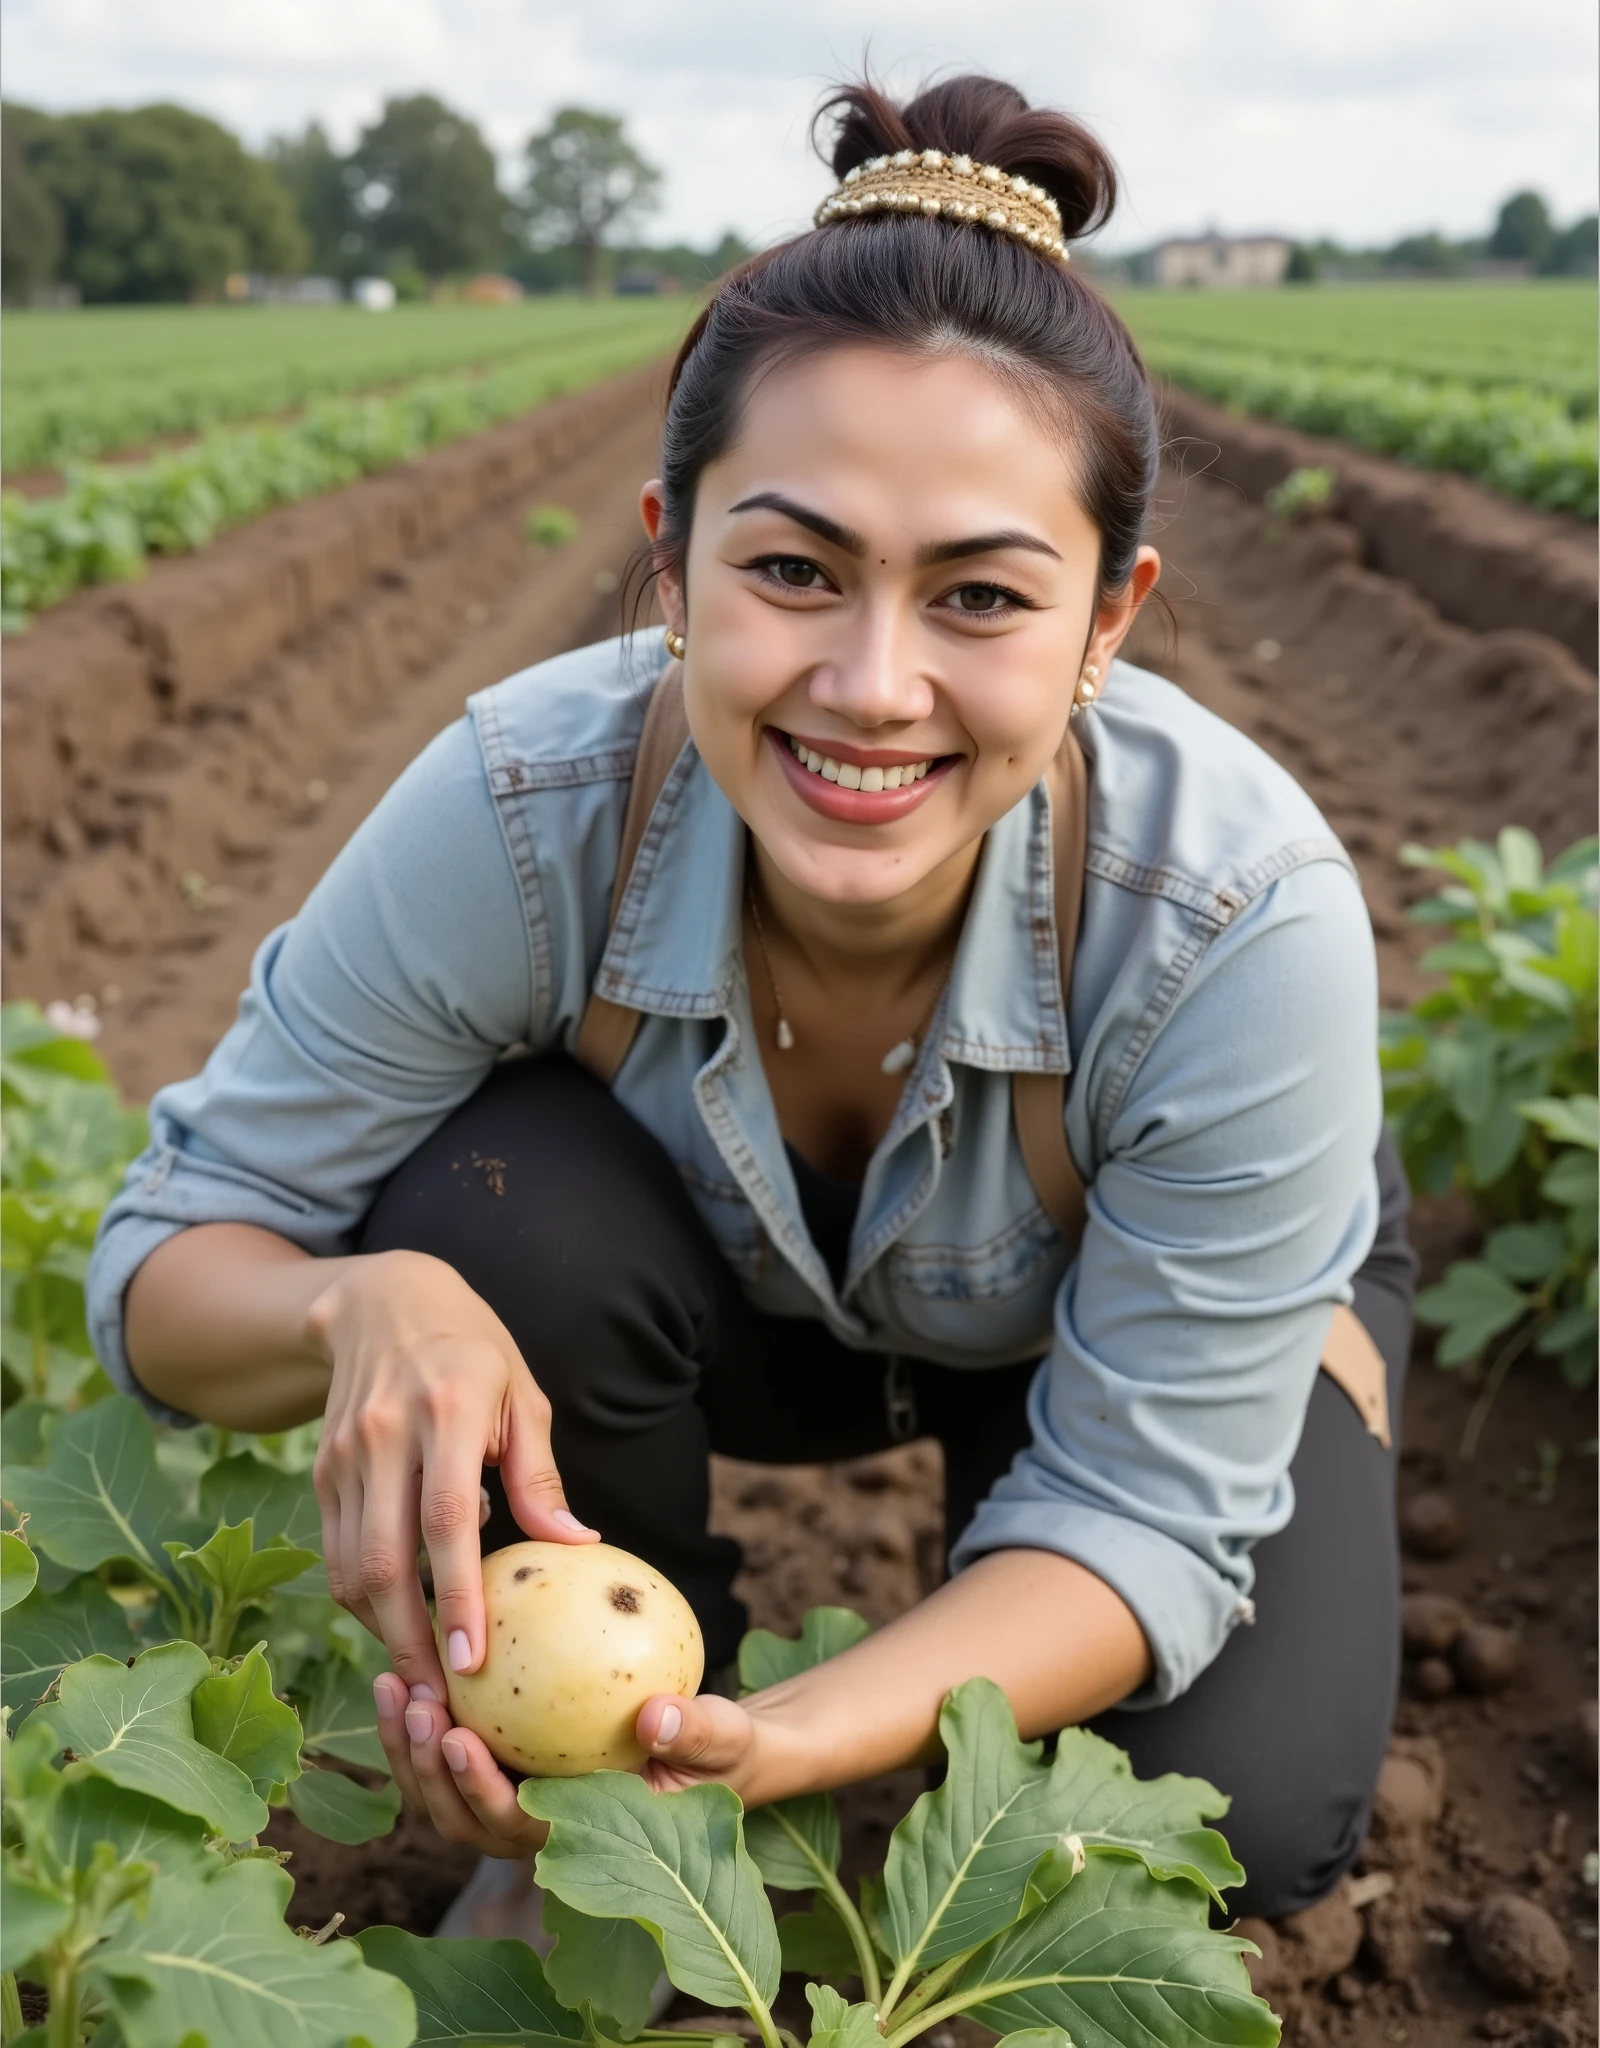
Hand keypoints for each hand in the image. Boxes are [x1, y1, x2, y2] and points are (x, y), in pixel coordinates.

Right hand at [309, 1248, 597, 1701]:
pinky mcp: (321, 1473)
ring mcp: (344, 1457)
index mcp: (449, 1411)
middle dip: (410, 1641)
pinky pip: (335, 1555)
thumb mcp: (522, 1396)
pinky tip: (398, 1626)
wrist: (380, 1302)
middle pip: (385, 1559)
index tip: (476, 1659)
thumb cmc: (472, 1352)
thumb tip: (577, 1547)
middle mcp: (385, 1435)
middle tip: (444, 1704)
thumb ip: (540, 1476)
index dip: (459, 1595)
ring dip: (384, 1632)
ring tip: (426, 1678)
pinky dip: (363, 1602)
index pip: (446, 1519)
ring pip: (350, 1568)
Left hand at [372, 1675, 781, 1856]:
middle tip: (417, 1704)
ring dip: (409, 1748)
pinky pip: (451, 1751)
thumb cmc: (720, 1753)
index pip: (514, 1827)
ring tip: (393, 1686)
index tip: (457, 1738)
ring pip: (440, 1792)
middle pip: (459, 1818)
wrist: (709, 1751)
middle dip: (426, 1769)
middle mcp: (535, 1830)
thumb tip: (656, 1716)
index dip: (478, 1792)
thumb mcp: (723, 1740)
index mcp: (580, 1839)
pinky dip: (422, 1721)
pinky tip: (410, 1665)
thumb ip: (696, 1732)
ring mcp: (514, 1802)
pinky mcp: (505, 1767)